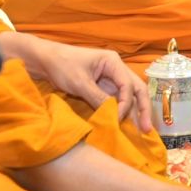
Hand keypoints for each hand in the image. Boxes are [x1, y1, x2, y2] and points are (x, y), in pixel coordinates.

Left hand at [2, 32, 153, 132]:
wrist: (44, 60)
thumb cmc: (61, 65)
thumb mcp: (79, 83)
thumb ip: (97, 98)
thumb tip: (114, 115)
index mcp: (113, 62)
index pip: (128, 85)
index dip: (125, 104)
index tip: (117, 119)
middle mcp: (115, 69)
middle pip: (136, 89)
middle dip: (143, 108)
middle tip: (147, 129)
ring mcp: (110, 78)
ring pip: (128, 96)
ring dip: (135, 112)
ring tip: (142, 130)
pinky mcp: (102, 87)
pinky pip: (116, 100)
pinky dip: (121, 111)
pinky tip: (125, 124)